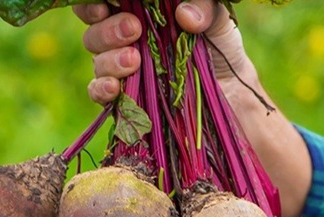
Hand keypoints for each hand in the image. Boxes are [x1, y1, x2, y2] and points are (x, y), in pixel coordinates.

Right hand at [73, 0, 251, 103]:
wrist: (229, 91)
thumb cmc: (218, 48)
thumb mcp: (217, 22)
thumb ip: (205, 8)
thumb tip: (184, 14)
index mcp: (138, 16)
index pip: (102, 6)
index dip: (94, 5)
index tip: (107, 5)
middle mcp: (123, 42)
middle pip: (94, 33)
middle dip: (108, 30)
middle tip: (134, 29)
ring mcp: (121, 72)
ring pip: (97, 62)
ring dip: (110, 60)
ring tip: (135, 60)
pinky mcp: (124, 100)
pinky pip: (98, 93)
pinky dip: (102, 89)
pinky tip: (115, 87)